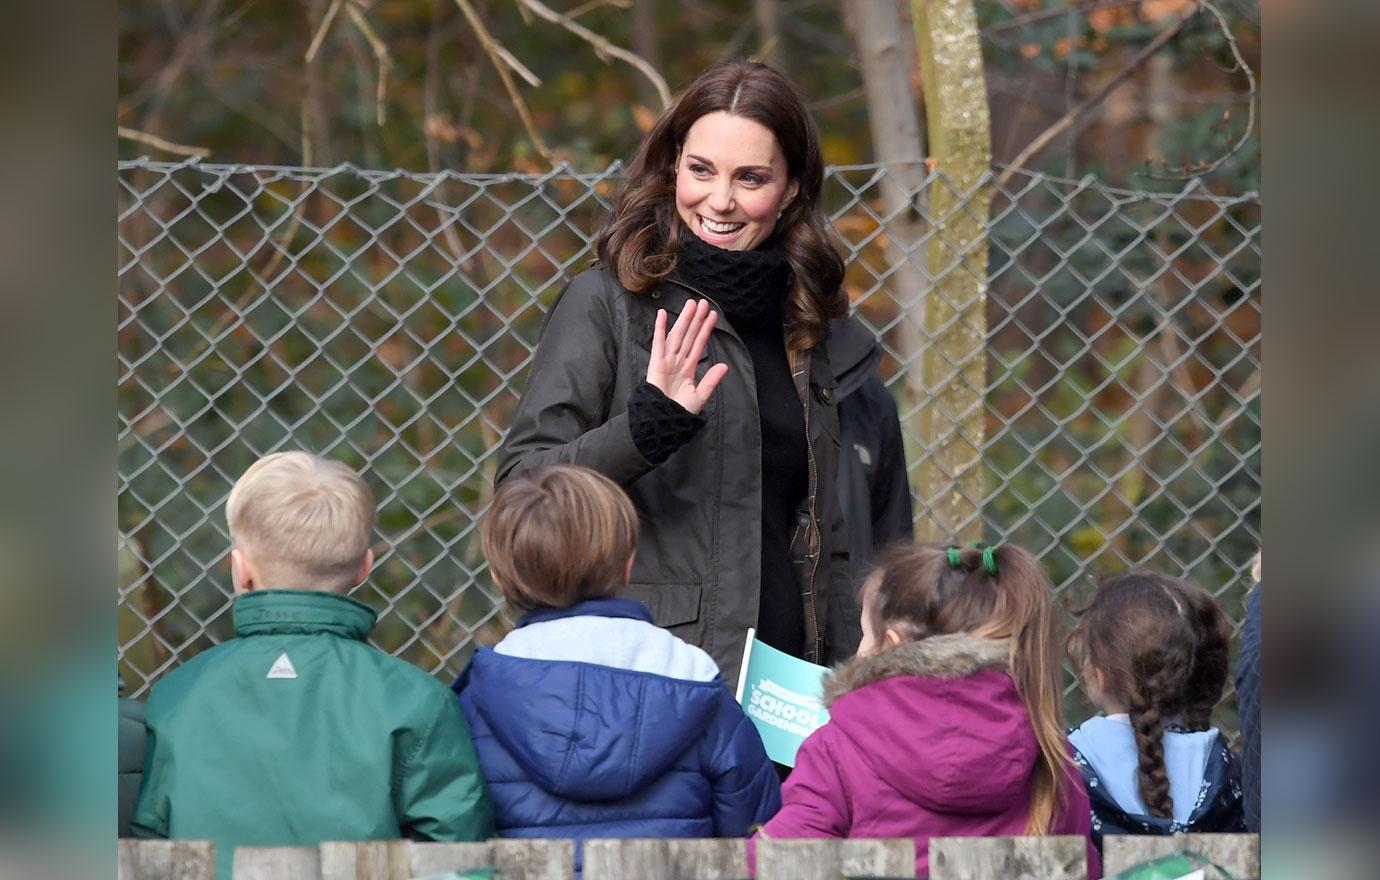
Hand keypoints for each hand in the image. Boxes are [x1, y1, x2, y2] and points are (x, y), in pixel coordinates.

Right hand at [647, 299, 728, 413]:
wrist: (663, 420)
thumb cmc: (679, 411)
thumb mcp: (700, 396)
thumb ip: (711, 380)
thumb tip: (723, 366)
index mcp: (689, 368)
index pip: (699, 343)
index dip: (705, 329)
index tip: (712, 316)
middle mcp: (678, 361)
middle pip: (689, 335)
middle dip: (696, 319)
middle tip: (703, 303)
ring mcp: (667, 360)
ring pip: (677, 335)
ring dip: (684, 319)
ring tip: (691, 304)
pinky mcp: (656, 363)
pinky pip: (658, 342)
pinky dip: (660, 328)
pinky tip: (662, 314)